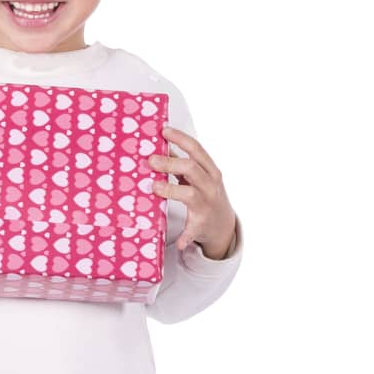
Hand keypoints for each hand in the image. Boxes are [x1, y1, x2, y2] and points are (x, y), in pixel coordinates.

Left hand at [150, 126, 236, 257]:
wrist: (224, 225)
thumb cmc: (206, 195)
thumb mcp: (200, 177)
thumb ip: (183, 164)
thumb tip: (162, 146)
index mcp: (210, 170)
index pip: (196, 149)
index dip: (180, 138)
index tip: (164, 131)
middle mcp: (210, 186)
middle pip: (191, 168)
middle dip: (170, 162)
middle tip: (150, 160)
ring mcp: (207, 205)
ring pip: (189, 194)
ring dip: (170, 190)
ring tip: (154, 187)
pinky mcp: (201, 224)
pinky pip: (192, 231)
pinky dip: (185, 237)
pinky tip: (178, 243)